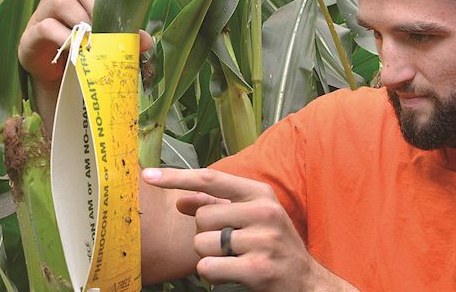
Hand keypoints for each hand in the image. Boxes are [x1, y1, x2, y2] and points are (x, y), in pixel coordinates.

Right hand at [19, 0, 152, 88]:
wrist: (56, 77)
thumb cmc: (82, 49)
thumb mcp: (104, 41)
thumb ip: (123, 37)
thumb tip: (146, 41)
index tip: (119, 18)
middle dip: (95, 5)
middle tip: (108, 29)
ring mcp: (40, 13)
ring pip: (60, 2)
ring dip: (81, 21)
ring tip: (95, 41)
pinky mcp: (29, 35)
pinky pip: (45, 28)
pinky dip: (64, 38)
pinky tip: (77, 50)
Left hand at [142, 168, 356, 291]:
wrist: (306, 281)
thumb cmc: (273, 246)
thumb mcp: (251, 218)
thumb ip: (216, 205)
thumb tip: (180, 199)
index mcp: (260, 193)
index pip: (210, 178)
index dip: (176, 177)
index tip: (148, 175)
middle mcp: (264, 212)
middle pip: (202, 217)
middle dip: (205, 234)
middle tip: (229, 243)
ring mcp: (262, 240)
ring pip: (201, 243)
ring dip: (208, 256)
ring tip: (233, 259)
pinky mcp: (257, 269)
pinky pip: (207, 267)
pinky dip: (212, 274)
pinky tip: (232, 273)